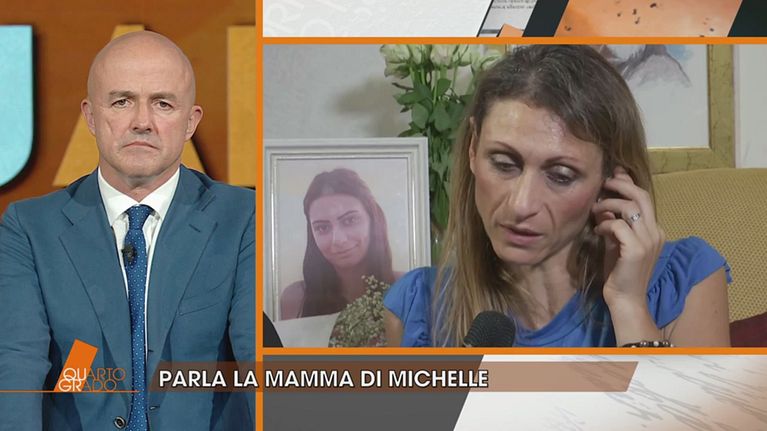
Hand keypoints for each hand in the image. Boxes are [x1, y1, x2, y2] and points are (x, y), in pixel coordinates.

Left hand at [592, 166, 664, 307]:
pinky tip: (597, 232)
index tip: (615, 174)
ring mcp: (648, 241)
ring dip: (608, 205)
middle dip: (621, 185)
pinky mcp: (636, 250)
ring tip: (595, 210)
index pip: (644, 199)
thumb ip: (614, 225)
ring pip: (629, 207)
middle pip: (641, 196)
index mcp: (654, 231)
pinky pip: (618, 225)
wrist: (626, 300)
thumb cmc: (620, 274)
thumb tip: (604, 205)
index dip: (629, 184)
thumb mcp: (616, 244)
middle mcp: (655, 233)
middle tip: (605, 182)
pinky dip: (605, 225)